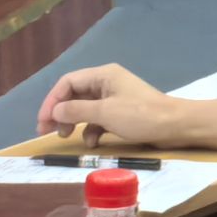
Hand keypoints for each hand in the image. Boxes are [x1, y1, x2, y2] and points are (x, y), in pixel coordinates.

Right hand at [36, 64, 185, 148]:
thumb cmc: (140, 115)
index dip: (52, 101)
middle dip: (60, 113)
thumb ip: (76, 111)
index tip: (42, 122)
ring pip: (85, 108)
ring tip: (68, 137)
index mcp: (104, 75)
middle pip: (74, 94)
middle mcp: (107, 82)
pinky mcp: (121, 112)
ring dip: (74, 122)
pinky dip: (92, 129)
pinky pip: (98, 119)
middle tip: (48, 132)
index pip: (68, 82)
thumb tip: (54, 112)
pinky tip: (93, 142)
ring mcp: (115, 97)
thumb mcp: (104, 113)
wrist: (174, 126)